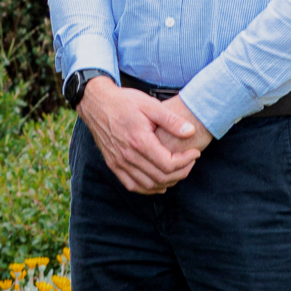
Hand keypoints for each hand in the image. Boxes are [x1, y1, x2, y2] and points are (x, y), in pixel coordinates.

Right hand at [77, 81, 202, 194]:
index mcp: (139, 141)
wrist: (95, 102)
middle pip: (161, 177)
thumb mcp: (150, 105)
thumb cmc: (123, 102)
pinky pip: (132, 185)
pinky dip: (148, 188)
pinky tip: (158, 181)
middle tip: (190, 162)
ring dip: (167, 182)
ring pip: (148, 185)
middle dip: (181, 172)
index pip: (168, 164)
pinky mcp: (112, 164)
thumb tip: (191, 131)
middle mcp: (128, 155)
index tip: (195, 152)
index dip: (186, 161)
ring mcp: (119, 162)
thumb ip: (171, 120)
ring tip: (177, 170)